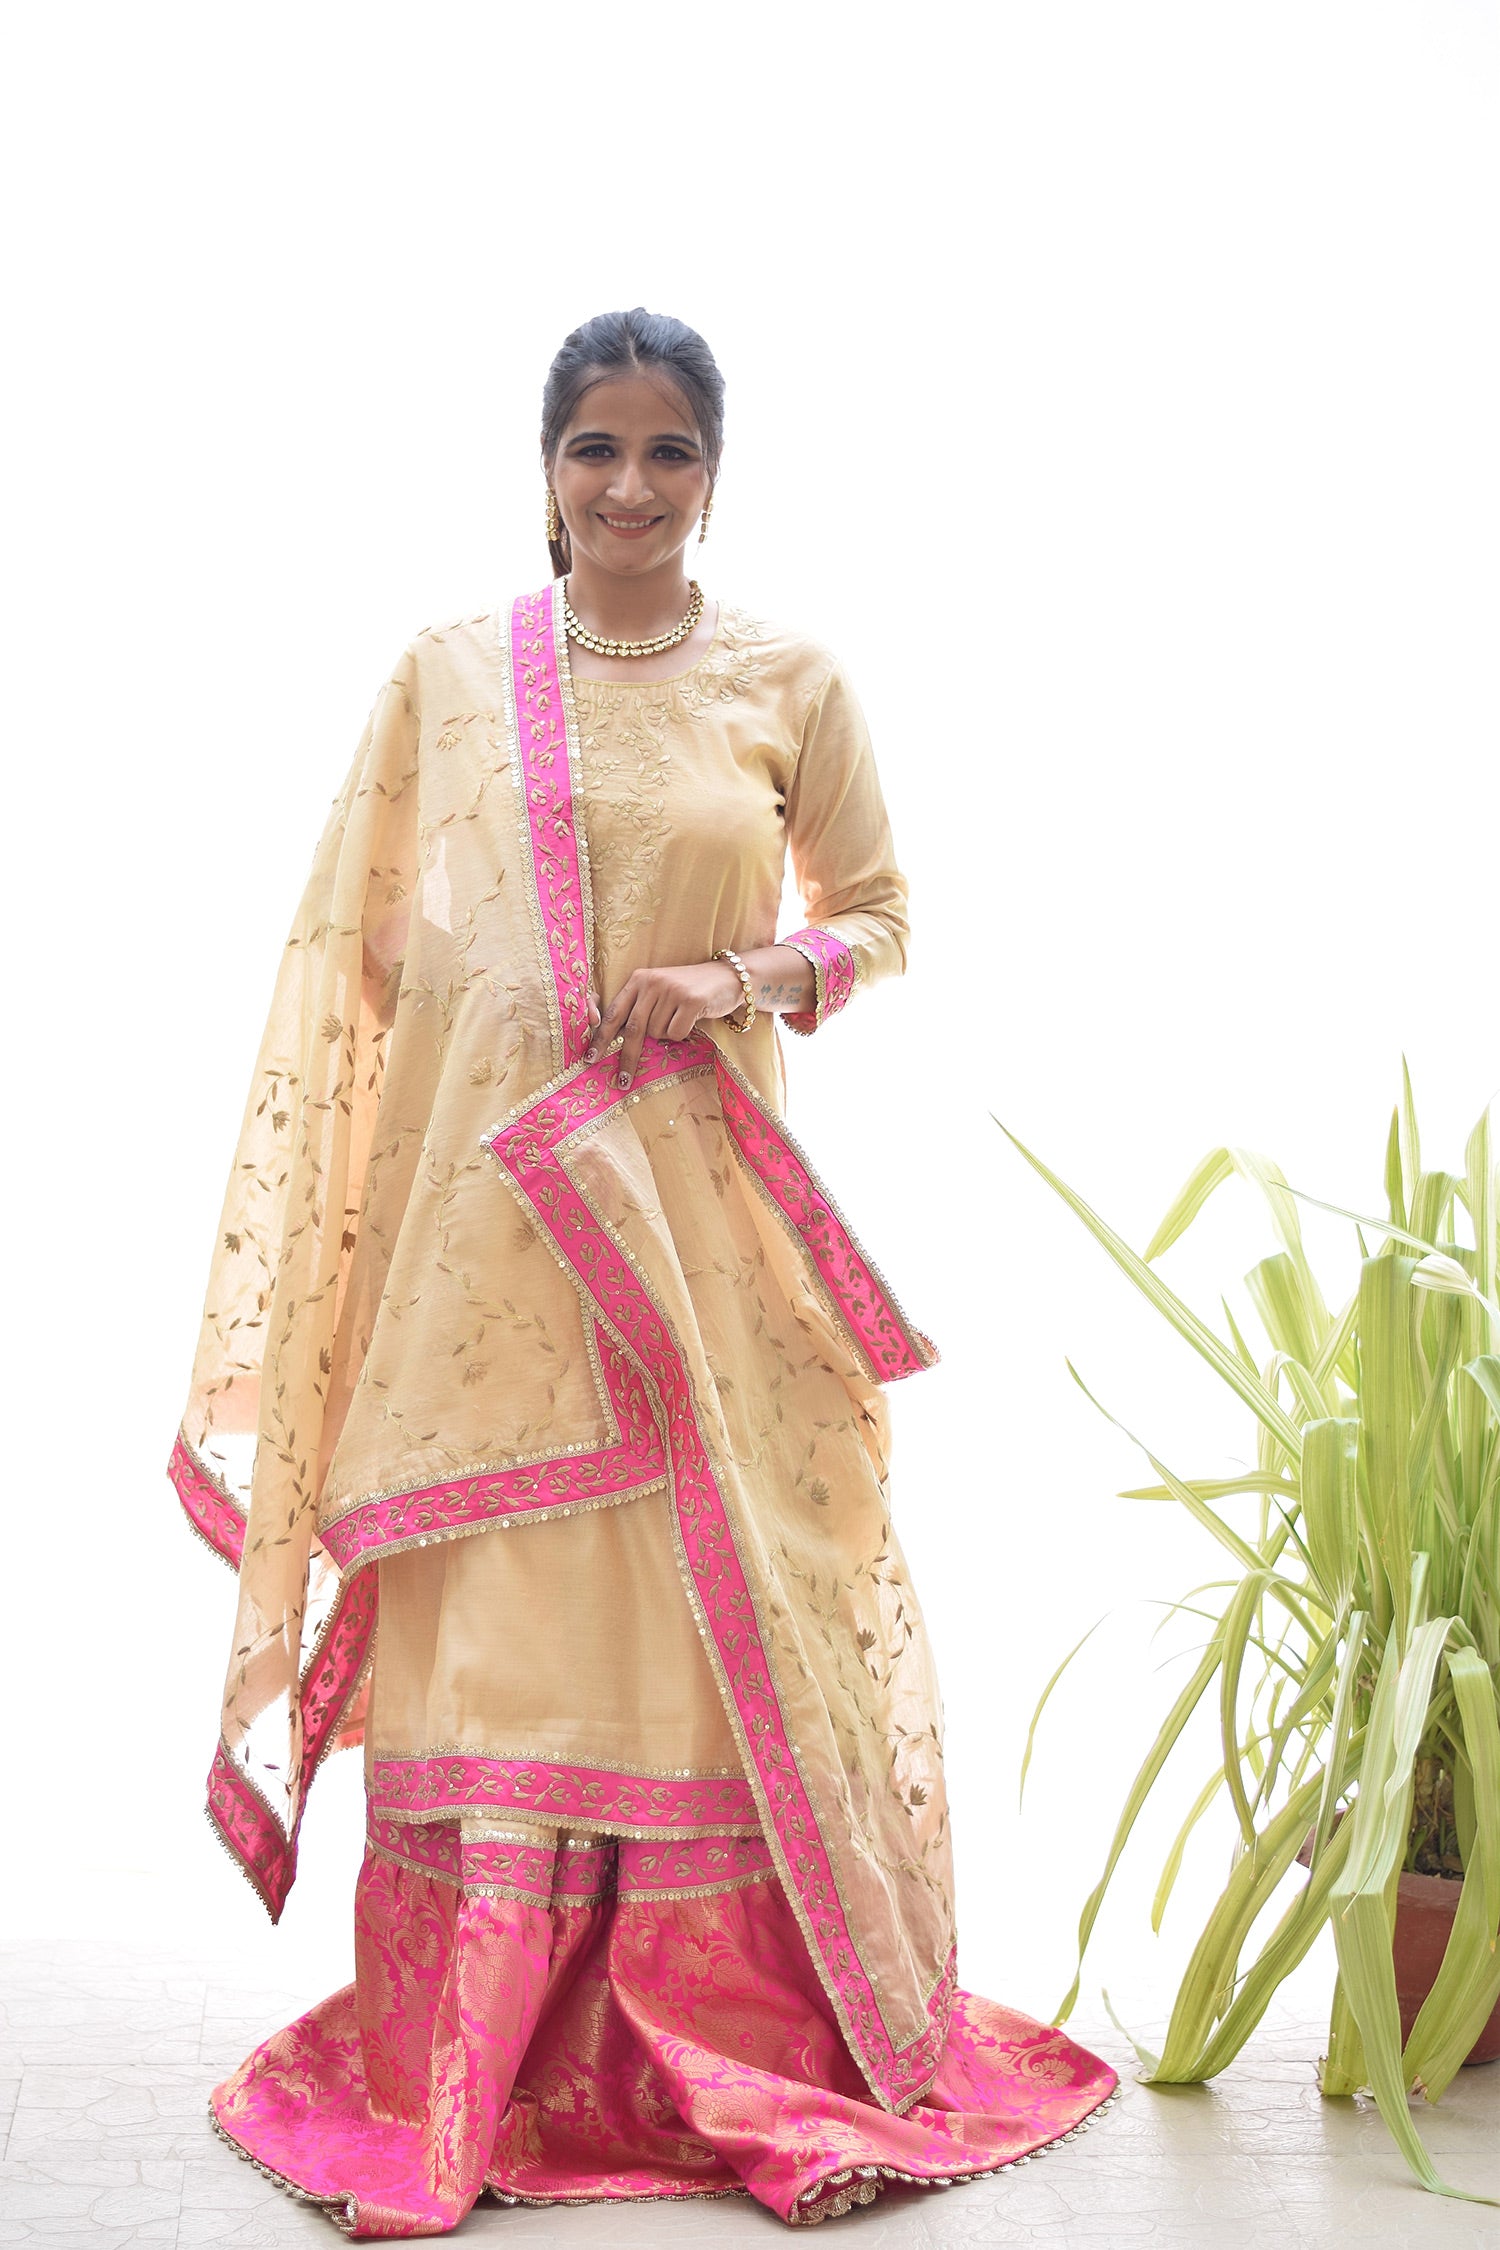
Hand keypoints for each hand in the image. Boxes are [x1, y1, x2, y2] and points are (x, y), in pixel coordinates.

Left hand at [584, 960, 745, 1086]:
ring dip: (666, 1035)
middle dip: (626, 1058)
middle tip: (621, 1081)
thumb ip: (639, 1008)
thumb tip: (615, 1039)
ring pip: (657, 1033)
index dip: (600, 1037)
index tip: (590, 1058)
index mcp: (639, 979)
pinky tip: (691, 1019)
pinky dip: (682, 1034)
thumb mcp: (658, 992)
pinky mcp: (691, 1000)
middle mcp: (652, 982)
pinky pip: (676, 1033)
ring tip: (679, 1019)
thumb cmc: (688, 990)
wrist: (727, 977)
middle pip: (633, 1029)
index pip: (614, 1012)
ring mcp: (672, 990)